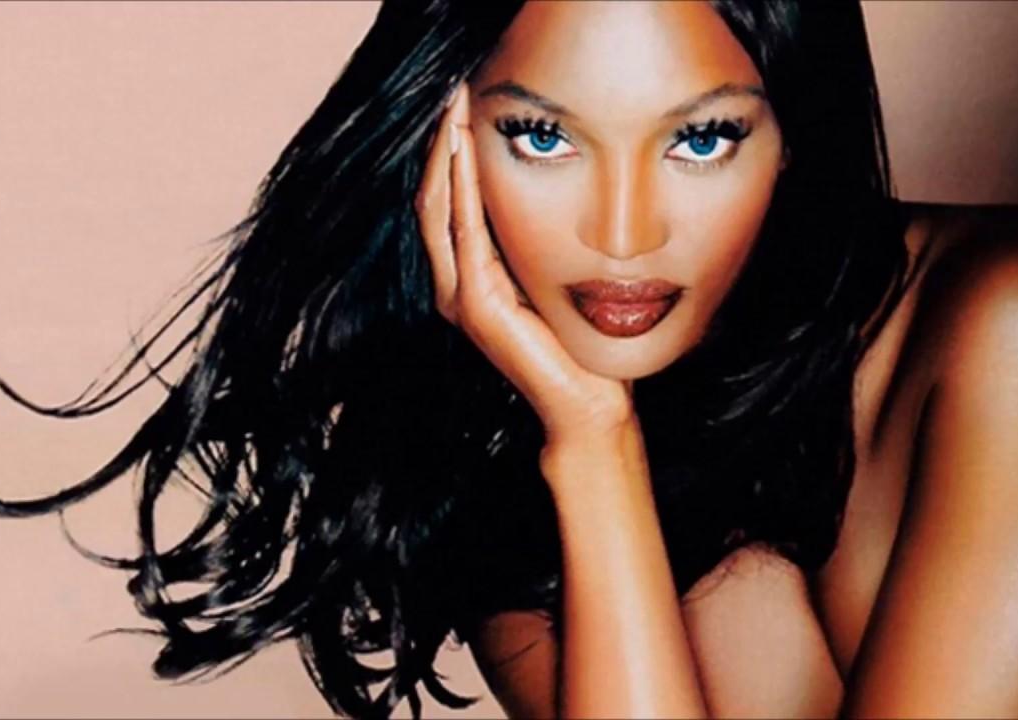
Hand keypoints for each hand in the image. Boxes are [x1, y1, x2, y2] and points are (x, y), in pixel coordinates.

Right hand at [414, 82, 632, 446]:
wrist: (586, 403)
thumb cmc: (576, 344)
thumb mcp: (549, 277)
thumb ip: (530, 243)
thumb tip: (543, 184)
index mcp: (467, 279)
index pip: (446, 202)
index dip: (449, 152)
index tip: (464, 104)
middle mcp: (452, 287)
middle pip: (432, 197)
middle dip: (443, 142)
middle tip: (456, 91)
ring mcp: (460, 298)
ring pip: (438, 209)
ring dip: (448, 155)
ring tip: (456, 109)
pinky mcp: (478, 307)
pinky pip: (464, 234)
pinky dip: (463, 189)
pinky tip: (468, 153)